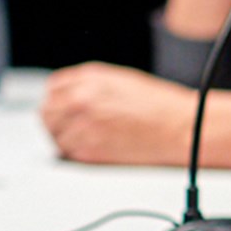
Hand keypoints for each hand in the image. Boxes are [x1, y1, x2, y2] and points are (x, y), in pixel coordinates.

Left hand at [40, 63, 194, 166]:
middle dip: (58, 121)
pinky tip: (99, 147)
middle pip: (47, 112)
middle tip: (75, 128)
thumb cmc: (162, 106)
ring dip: (67, 138)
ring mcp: (81, 124)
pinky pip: (66, 153)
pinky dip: (77, 153)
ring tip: (92, 139)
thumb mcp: (124, 81)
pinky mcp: (86, 149)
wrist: (182, 127)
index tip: (64, 109)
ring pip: (54, 135)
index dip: (59, 100)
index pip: (53, 88)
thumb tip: (72, 97)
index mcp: (90, 77)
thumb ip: (93, 86)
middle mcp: (81, 98)